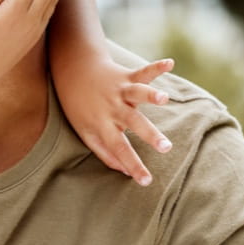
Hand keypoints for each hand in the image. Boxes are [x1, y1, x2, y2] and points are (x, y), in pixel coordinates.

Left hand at [58, 57, 174, 185]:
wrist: (73, 71)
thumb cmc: (80, 106)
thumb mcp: (85, 132)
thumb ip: (105, 152)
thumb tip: (126, 172)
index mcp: (102, 123)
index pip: (118, 148)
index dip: (132, 165)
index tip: (147, 181)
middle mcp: (113, 107)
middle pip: (133, 122)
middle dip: (150, 134)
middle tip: (166, 147)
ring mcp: (120, 90)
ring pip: (137, 93)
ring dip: (151, 95)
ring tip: (164, 98)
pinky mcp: (126, 76)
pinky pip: (142, 72)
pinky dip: (156, 67)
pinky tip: (170, 63)